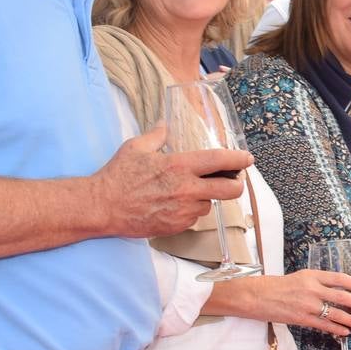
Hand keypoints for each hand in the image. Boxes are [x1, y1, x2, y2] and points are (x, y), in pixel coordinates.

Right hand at [98, 122, 249, 238]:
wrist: (103, 207)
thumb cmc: (117, 176)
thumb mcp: (136, 147)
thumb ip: (156, 135)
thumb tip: (164, 124)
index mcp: (179, 166)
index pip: (219, 160)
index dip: (238, 159)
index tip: (247, 158)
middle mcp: (187, 189)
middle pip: (230, 190)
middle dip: (237, 184)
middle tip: (233, 180)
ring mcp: (184, 210)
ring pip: (210, 204)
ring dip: (205, 198)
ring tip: (184, 192)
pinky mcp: (178, 226)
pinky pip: (194, 218)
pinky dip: (189, 211)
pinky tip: (173, 204)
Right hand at [214, 269, 350, 336]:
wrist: (256, 296)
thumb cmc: (276, 286)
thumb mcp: (298, 277)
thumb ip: (316, 282)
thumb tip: (335, 290)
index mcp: (311, 275)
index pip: (338, 278)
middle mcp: (311, 289)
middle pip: (341, 296)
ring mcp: (307, 305)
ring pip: (335, 313)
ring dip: (350, 319)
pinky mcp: (302, 319)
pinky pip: (324, 325)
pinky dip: (336, 329)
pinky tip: (345, 332)